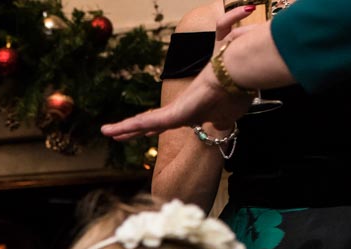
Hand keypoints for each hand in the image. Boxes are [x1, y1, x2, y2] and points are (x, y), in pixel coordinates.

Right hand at [101, 8, 259, 141]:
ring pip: (146, 123)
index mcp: (192, 103)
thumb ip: (229, 25)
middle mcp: (184, 112)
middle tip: (119, 135)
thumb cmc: (234, 62)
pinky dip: (127, 125)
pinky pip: (147, 121)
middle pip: (154, 123)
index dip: (154, 122)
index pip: (168, 116)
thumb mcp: (226, 40)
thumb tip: (242, 9)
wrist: (239, 72)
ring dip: (126, 129)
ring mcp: (179, 116)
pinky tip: (110, 130)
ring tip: (108, 132)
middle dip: (136, 129)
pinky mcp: (176, 116)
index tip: (147, 129)